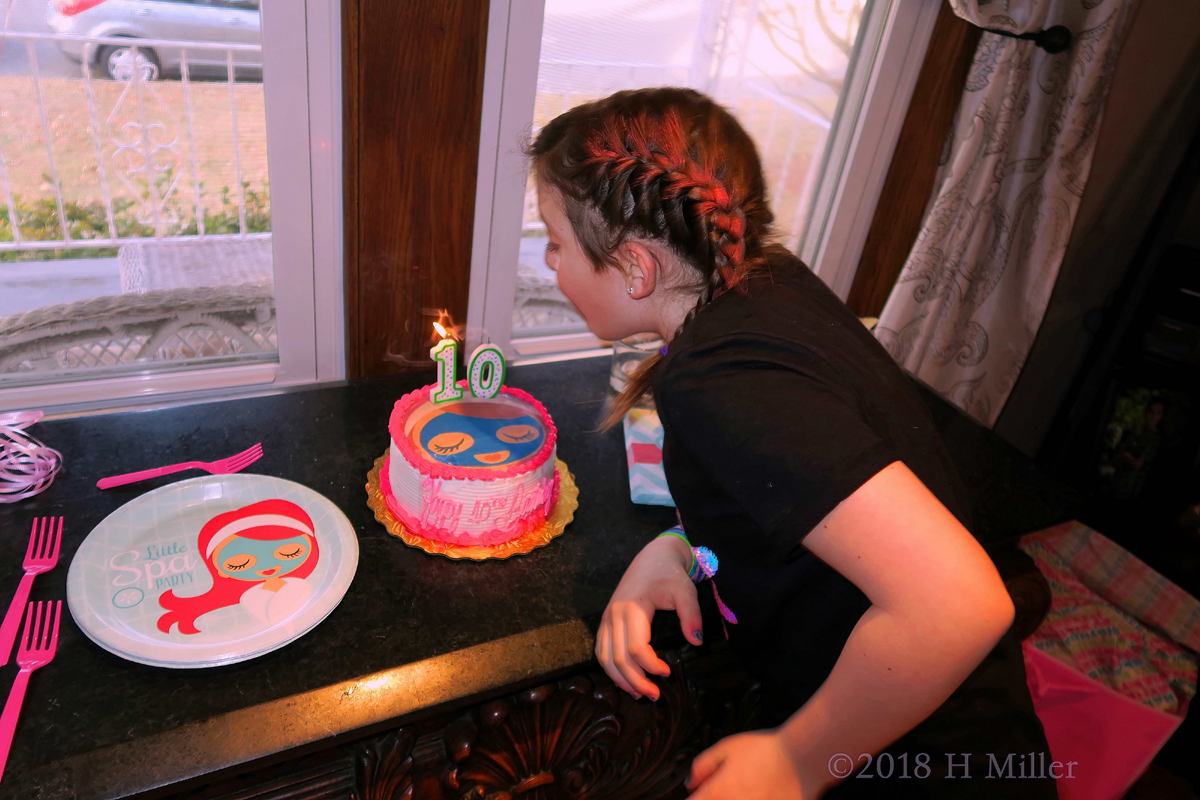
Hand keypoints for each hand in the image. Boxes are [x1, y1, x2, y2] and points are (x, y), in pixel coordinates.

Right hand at [596, 535, 702, 699]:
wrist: (653, 556)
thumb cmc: (669, 574)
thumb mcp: (686, 591)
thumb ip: (691, 615)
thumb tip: (696, 641)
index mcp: (633, 607)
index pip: (636, 647)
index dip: (651, 666)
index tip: (668, 673)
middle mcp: (615, 614)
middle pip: (618, 657)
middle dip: (636, 681)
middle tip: (655, 695)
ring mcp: (607, 617)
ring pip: (605, 657)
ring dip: (620, 679)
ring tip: (638, 694)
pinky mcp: (606, 620)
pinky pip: (600, 649)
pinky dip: (609, 668)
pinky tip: (623, 679)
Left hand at [686, 732, 808, 798]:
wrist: (802, 760)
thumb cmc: (766, 750)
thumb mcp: (727, 747)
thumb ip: (703, 766)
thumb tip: (691, 783)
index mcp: (716, 793)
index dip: (695, 797)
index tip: (700, 793)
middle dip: (716, 797)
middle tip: (732, 785)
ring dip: (737, 798)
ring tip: (749, 787)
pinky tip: (762, 793)